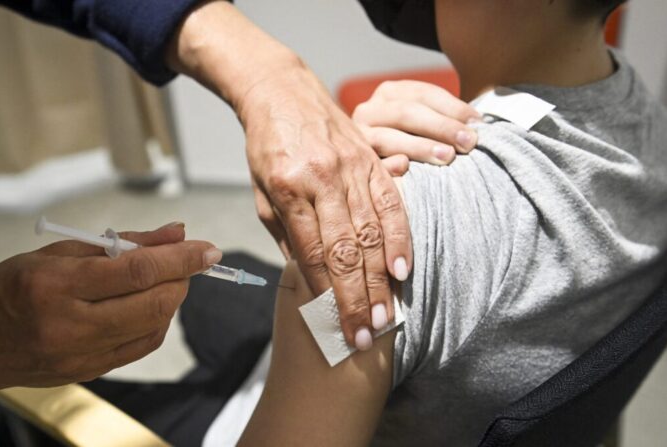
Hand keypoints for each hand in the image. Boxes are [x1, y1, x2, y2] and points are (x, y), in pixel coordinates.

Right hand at [0, 223, 219, 393]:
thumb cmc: (7, 287)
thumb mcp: (57, 250)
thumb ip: (121, 242)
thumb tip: (175, 233)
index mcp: (57, 284)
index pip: (137, 270)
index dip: (181, 258)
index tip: (208, 249)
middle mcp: (70, 324)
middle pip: (153, 303)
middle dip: (182, 279)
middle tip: (187, 262)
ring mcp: (80, 355)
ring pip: (153, 327)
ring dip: (171, 300)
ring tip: (163, 280)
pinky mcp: (87, 373)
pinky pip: (140, 347)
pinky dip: (156, 322)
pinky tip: (149, 306)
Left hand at [240, 66, 410, 348]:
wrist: (283, 93)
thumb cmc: (267, 148)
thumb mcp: (263, 195)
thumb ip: (287, 238)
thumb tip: (310, 283)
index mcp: (288, 189)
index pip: (312, 253)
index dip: (327, 295)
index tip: (338, 327)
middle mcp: (323, 179)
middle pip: (345, 250)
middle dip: (357, 298)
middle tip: (366, 335)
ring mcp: (351, 168)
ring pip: (371, 232)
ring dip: (380, 279)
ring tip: (386, 315)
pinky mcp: (371, 160)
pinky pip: (392, 203)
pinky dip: (400, 238)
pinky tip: (404, 269)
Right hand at [353, 80, 481, 165]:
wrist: (364, 167)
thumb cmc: (412, 143)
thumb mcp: (424, 122)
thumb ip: (446, 119)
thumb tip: (478, 125)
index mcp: (389, 93)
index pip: (423, 94)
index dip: (452, 107)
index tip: (477, 123)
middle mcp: (369, 110)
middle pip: (406, 113)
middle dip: (440, 127)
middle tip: (468, 142)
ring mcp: (358, 137)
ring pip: (387, 138)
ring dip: (419, 147)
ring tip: (448, 157)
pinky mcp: (354, 163)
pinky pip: (370, 164)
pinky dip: (388, 166)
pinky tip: (405, 167)